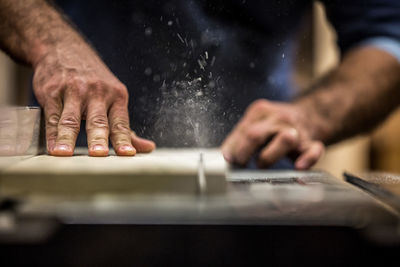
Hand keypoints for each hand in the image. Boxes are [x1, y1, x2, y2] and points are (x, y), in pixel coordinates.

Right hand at [33, 42, 154, 155]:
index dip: (124, 139)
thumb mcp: (114, 97)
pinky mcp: (52, 92)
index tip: (128, 154)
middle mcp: (97, 93)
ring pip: (71, 119)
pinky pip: (53, 116)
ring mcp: (73, 92)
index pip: (121, 123)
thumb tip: (147, 148)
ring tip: (64, 154)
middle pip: (98, 121)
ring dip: (67, 137)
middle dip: (99, 138)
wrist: (63, 48)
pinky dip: (51, 133)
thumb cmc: (93, 80)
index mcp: (116, 97)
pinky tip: (52, 146)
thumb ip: (126, 127)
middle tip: (99, 154)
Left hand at [221, 99, 323, 168]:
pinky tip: (299, 167)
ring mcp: (296, 129)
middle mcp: (278, 118)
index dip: (232, 148)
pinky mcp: (311, 141)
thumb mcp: (255, 123)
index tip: (227, 161)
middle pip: (256, 134)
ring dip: (269, 156)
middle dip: (244, 152)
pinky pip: (313, 150)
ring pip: (285, 139)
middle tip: (239, 164)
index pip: (242, 130)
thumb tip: (224, 157)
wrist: (309, 114)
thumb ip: (239, 137)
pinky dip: (308, 158)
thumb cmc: (274, 124)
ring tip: (261, 164)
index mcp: (261, 111)